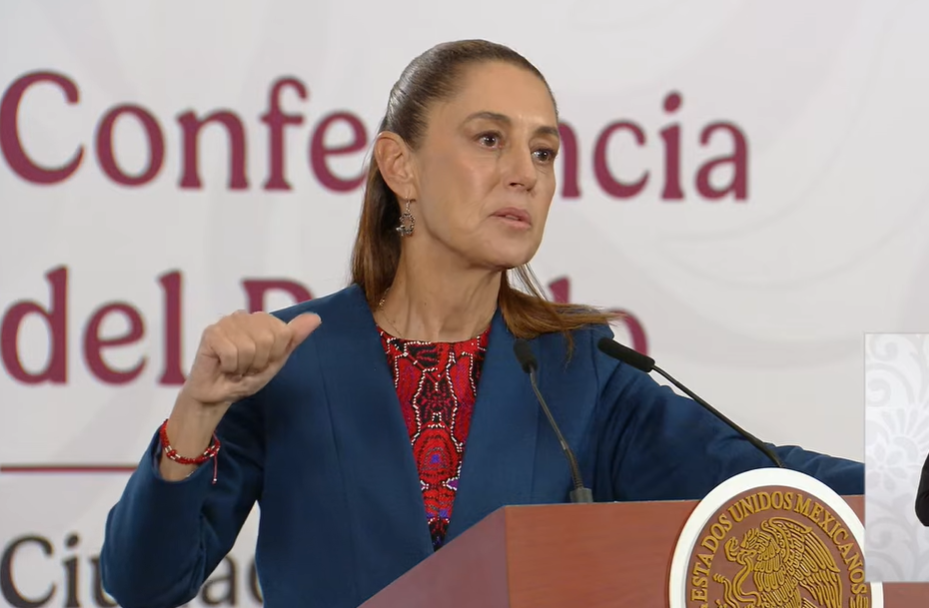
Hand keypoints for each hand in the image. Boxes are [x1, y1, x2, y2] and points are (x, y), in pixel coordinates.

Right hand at [180, 310, 321, 408]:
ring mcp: (226, 322)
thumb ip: (294, 338)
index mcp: (262, 320)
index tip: (262, 363)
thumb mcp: (276, 361)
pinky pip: (231, 352)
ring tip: (235, 368)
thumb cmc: (245, 377)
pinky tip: (223, 367)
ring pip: (249, 347)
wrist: (217, 396)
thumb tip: (316, 318)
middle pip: (268, 339)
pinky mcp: (211, 333)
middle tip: (246, 367)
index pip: (283, 333)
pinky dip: (230, 367)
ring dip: (243, 366)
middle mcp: (244, 316)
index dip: (274, 355)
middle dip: (259, 362)